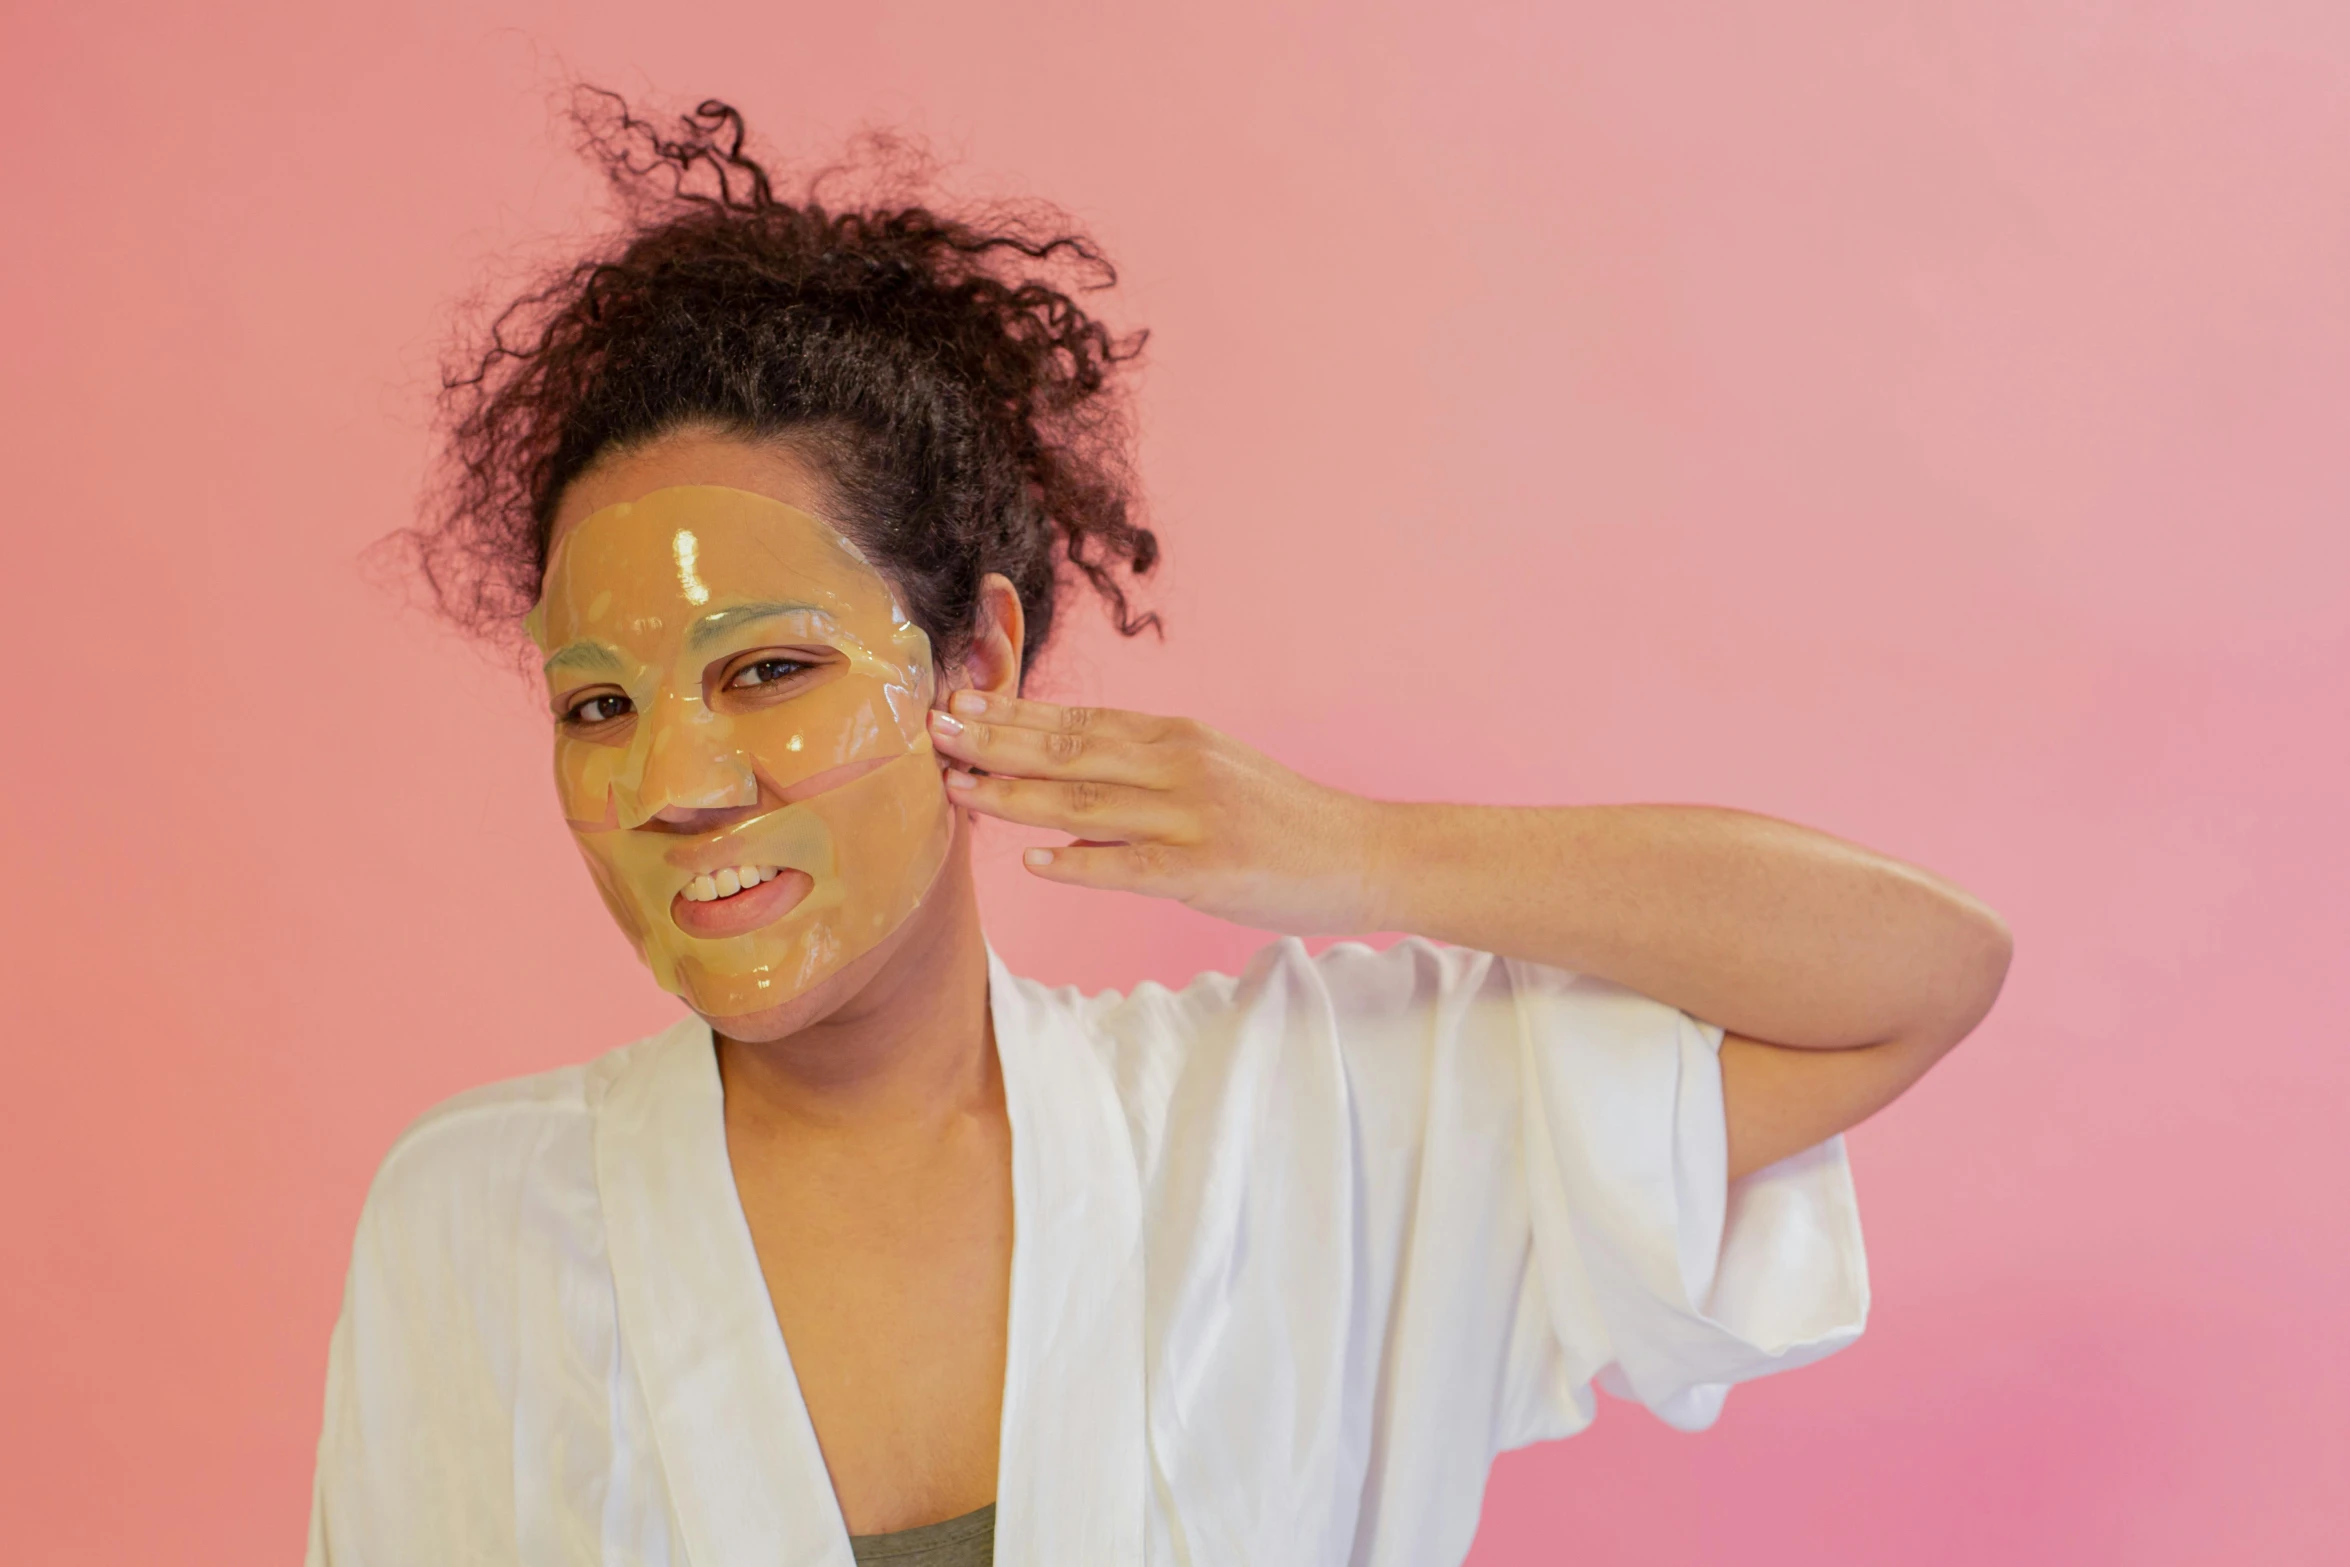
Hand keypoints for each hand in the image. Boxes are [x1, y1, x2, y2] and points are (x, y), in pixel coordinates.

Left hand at [927, 690, 1387, 935]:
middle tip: (932, 731)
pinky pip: (1130, 865)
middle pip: (1069, 752)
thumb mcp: (1214, 772)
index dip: (1011, 713)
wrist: (1366, 852)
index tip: (954, 701)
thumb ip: (1146, 768)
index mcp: (1177, 738)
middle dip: (994, 742)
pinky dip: (1078, 862)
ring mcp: (1194, 817)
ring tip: (959, 790)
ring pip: (1086, 804)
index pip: (1078, 720)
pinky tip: (1033, 859)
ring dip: (1016, 797)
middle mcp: (1180, 766)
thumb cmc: (1282, 820)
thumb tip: (1068, 771)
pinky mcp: (1208, 869)